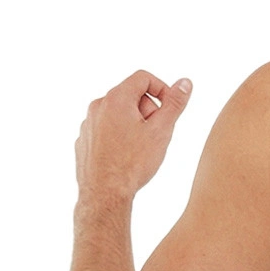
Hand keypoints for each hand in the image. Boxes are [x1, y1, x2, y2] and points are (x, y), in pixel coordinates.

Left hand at [76, 70, 191, 200]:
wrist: (105, 193)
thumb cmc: (133, 163)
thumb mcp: (161, 130)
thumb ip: (174, 104)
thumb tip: (185, 83)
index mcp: (116, 99)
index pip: (143, 78)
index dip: (162, 90)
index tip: (170, 110)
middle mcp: (98, 106)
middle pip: (131, 96)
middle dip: (149, 111)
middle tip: (157, 134)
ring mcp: (88, 123)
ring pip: (119, 114)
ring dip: (135, 124)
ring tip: (142, 148)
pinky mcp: (84, 140)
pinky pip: (106, 130)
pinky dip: (120, 137)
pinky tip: (127, 157)